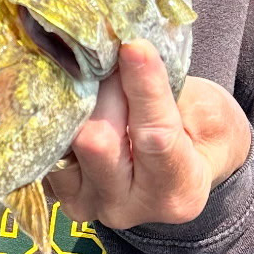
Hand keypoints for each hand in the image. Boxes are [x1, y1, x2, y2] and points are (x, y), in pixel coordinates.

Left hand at [45, 41, 251, 230]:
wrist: (177, 168)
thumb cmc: (202, 133)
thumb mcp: (207, 110)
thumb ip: (168, 90)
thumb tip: (126, 49)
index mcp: (178, 191)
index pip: (155, 137)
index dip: (143, 87)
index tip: (133, 46)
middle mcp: (126, 207)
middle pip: (96, 142)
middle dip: (103, 88)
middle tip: (109, 52)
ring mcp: (84, 203)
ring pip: (63, 142)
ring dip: (73, 99)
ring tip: (88, 68)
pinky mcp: (54, 192)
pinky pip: (45, 146)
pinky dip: (53, 113)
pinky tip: (64, 87)